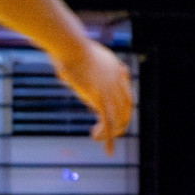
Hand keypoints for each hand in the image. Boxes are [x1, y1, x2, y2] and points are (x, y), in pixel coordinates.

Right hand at [53, 39, 132, 155]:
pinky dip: (109, 138)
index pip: (126, 94)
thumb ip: (81, 64)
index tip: (111, 116)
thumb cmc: (67, 47)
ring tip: (97, 137)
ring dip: (111, 132)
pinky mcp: (100, 98)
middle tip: (105, 131)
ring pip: (120, 118)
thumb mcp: (79, 55)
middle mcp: (118, 82)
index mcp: (116, 70)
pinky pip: (109, 123)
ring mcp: (110, 91)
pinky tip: (107, 149)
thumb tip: (66, 66)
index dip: (122, 108)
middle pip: (127, 108)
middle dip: (120, 122)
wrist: (71, 45)